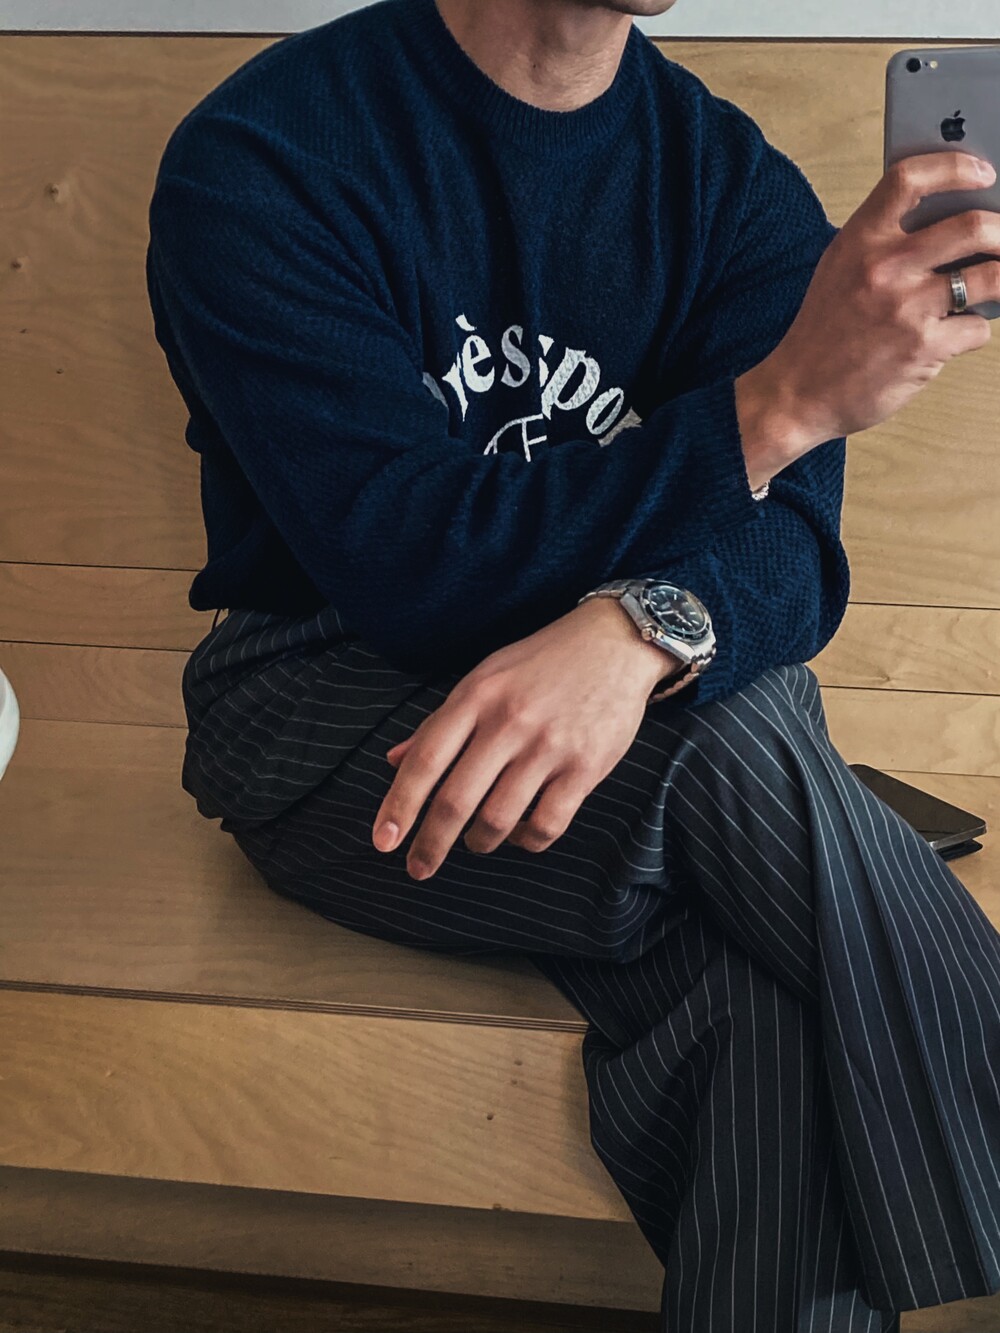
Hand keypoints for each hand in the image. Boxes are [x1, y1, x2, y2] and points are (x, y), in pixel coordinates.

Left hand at [371, 597, 674, 879]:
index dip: (399, 806)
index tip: (383, 841)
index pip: (426, 760)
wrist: (614, 643)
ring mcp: (548, 747)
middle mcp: (509, 722)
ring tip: (476, 841)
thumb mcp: (484, 678)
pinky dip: (525, 841)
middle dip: (430, 844)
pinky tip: (520, 833)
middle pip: (456, 800)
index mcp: (476, 696)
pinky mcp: (585, 767)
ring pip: (498, 819)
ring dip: (479, 842)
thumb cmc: (541, 662)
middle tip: (418, 869)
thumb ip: (441, 722)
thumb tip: (396, 761)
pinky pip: (546, 825)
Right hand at [736, 150, 998, 475]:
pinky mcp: (923, 348)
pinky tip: (950, 337)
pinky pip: (976, 328)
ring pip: (989, 277)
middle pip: (971, 226)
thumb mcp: (839, 270)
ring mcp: (906, 308)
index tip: (983, 174)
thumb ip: (882, 243)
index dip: (956, 167)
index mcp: (859, 240)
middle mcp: (884, 268)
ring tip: (994, 285)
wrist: (796, 394)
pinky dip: (971, 332)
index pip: (910, 179)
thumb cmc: (821, 334)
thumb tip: (948, 222)